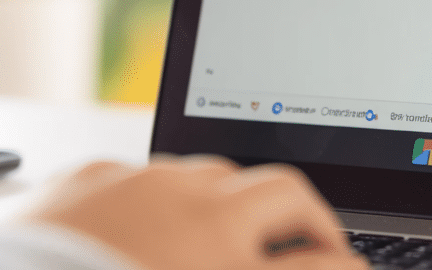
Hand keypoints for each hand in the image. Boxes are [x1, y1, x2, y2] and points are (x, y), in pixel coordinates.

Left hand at [34, 156, 366, 269]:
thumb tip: (280, 261)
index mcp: (226, 267)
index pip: (318, 262)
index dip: (344, 266)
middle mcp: (195, 217)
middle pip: (283, 192)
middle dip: (310, 215)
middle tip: (318, 240)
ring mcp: (141, 188)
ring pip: (215, 171)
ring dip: (236, 198)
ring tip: (234, 228)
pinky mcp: (87, 178)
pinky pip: (139, 173)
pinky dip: (158, 196)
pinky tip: (151, 220)